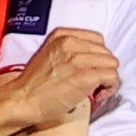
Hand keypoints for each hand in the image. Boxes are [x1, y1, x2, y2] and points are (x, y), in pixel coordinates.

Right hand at [1, 28, 118, 128]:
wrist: (22, 100)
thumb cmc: (34, 84)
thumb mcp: (48, 54)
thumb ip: (69, 50)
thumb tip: (92, 61)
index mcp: (61, 35)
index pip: (97, 39)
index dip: (98, 56)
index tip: (91, 69)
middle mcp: (70, 42)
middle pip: (106, 52)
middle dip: (104, 68)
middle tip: (94, 84)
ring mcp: (78, 59)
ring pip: (112, 64)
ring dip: (108, 78)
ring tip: (96, 90)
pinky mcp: (84, 76)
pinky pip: (112, 77)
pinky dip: (109, 88)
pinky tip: (97, 96)